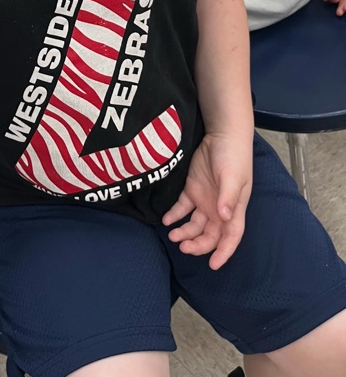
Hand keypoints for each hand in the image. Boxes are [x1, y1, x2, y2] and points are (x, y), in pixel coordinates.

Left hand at [162, 132, 251, 269]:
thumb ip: (228, 196)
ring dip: (185, 233)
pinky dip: (174, 215)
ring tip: (172, 236)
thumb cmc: (233, 156)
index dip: (224, 252)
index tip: (214, 265)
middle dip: (198, 245)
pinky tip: (166, 220)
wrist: (222, 134)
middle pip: (209, 235)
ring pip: (194, 224)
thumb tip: (224, 217)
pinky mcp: (192, 188)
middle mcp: (219, 208)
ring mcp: (205, 199)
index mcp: (234, 209)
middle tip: (184, 248)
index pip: (231, 236)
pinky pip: (182, 207)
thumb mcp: (233, 176)